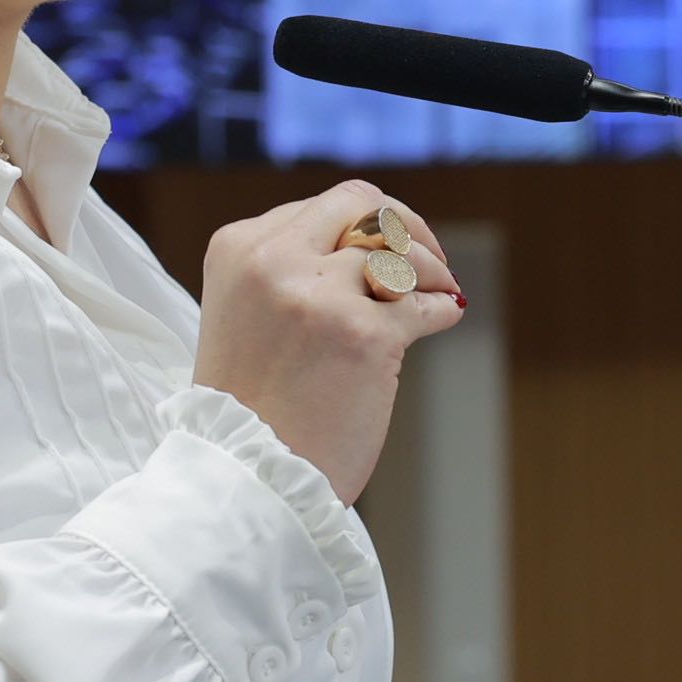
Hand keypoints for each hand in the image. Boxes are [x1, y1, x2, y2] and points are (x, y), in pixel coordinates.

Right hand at [192, 181, 462, 503]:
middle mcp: (276, 260)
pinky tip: (441, 320)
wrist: (246, 477)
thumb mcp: (244, 315)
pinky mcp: (366, 335)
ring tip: (439, 292)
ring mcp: (322, 295)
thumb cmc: (249, 408)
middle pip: (363, 205)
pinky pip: (426, 303)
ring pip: (402, 250)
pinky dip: (442, 308)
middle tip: (428, 258)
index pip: (321, 207)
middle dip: (406, 225)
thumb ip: (287, 272)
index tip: (385, 251)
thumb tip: (366, 246)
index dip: (362, 227)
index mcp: (240, 248)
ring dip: (432, 269)